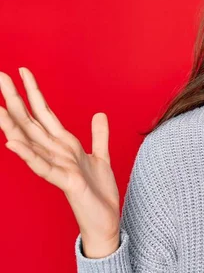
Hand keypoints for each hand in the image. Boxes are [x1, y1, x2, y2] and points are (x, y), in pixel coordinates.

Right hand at [0, 67, 120, 256]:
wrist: (104, 219)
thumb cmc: (98, 191)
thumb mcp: (101, 156)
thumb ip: (98, 135)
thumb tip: (99, 113)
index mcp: (64, 144)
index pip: (44, 113)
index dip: (34, 92)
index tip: (22, 71)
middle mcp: (55, 152)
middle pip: (30, 121)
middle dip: (15, 99)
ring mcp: (57, 166)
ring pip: (30, 141)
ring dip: (12, 124)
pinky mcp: (64, 181)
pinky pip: (42, 166)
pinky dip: (27, 155)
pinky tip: (12, 143)